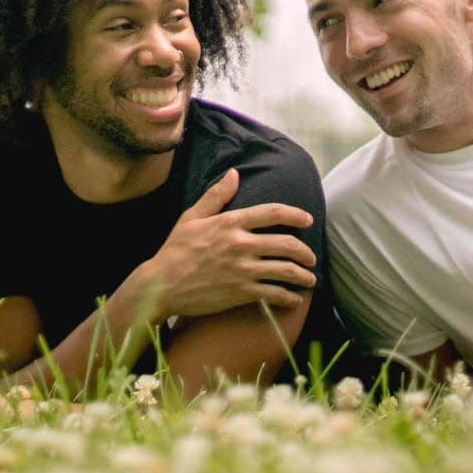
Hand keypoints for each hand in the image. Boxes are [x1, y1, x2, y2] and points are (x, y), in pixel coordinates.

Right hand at [132, 170, 317, 320]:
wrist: (161, 286)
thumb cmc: (175, 250)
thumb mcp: (192, 217)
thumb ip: (216, 195)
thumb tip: (234, 173)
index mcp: (230, 223)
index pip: (273, 213)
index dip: (296, 215)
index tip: (308, 220)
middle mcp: (241, 244)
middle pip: (287, 244)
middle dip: (305, 252)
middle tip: (311, 257)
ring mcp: (243, 270)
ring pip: (286, 271)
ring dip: (303, 276)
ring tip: (309, 280)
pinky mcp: (241, 293)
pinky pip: (275, 294)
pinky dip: (289, 297)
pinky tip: (294, 299)